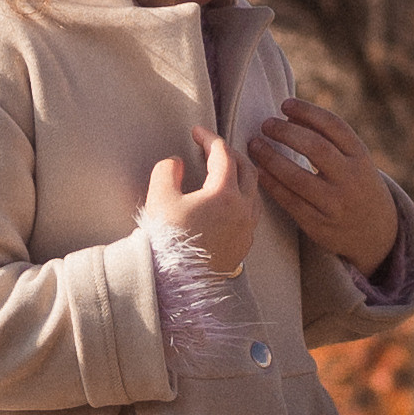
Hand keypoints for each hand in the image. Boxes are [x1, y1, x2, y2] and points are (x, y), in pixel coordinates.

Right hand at [142, 126, 259, 274]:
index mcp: (225, 194)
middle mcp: (243, 210)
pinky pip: (251, 213)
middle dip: (230, 153)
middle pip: (247, 169)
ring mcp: (247, 230)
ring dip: (240, 175)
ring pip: (253, 192)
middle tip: (211, 147)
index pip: (223, 155)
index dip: (209, 138)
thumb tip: (177, 163)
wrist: (170, 282)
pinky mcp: (244, 246)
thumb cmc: (164, 240)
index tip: (197, 132)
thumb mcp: (159, 196)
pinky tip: (228, 200)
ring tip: (224, 169)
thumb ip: (168, 170)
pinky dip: (242, 197)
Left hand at [249, 98, 398, 274]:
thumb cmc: (356, 184)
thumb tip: (288, 113)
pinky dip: (271, 184)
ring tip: (255, 145)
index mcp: (361, 157)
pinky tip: (257, 171)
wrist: (375, 232)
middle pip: (316, 148)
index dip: (308, 112)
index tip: (285, 104)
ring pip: (297, 177)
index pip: (334, 126)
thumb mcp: (355, 160)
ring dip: (271, 158)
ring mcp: (335, 204)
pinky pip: (289, 201)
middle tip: (266, 124)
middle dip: (286, 132)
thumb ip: (329, 139)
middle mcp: (351, 179)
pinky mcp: (318, 225)